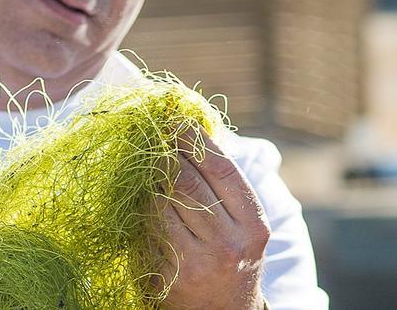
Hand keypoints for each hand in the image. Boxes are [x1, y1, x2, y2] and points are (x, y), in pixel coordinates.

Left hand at [156, 132, 270, 309]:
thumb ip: (226, 186)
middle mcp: (228, 243)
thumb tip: (198, 131)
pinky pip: (148, 228)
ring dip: (151, 182)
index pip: (221, 170)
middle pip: (187, 183)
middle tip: (155, 137)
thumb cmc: (233, 257)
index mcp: (253, 225)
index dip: (197, 140)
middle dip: (167, 155)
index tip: (177, 122)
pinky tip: (144, 201)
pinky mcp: (168, 274)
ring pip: (162, 203)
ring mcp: (197, 261)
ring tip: (149, 170)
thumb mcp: (244, 225)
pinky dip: (143, 210)